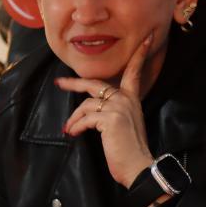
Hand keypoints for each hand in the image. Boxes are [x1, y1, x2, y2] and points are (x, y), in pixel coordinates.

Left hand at [57, 34, 154, 187]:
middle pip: (95, 83)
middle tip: (59, 82)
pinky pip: (85, 118)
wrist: (139, 166)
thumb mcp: (124, 125)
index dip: (139, 55)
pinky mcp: (110, 118)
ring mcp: (118, 107)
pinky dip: (76, 126)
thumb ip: (113, 112)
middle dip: (74, 82)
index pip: (134, 71)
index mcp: (132, 99)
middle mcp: (126, 99)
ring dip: (74, 118)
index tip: (146, 39)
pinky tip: (73, 133)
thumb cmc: (130, 151)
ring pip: (86, 104)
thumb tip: (90, 110)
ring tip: (69, 129)